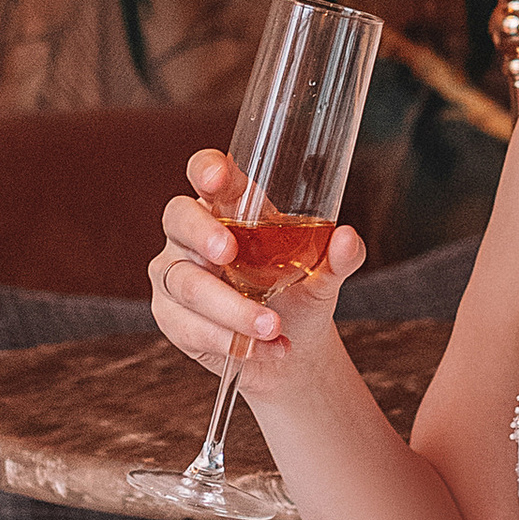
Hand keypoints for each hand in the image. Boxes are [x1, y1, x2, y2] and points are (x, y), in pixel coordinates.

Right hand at [148, 151, 364, 401]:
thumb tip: (347, 239)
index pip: (205, 172)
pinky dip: (230, 340)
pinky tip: (263, 348)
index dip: (205, 169)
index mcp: (228, 205)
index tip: (218, 178)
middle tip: (229, 253)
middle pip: (178, 218)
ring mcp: (175, 272)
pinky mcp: (171, 315)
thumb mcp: (324, 275)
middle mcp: (192, 233)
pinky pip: (188, 325)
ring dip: (231, 308)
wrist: (290, 349)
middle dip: (202, 234)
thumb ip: (338, 257)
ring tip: (272, 325)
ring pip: (186, 283)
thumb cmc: (298, 293)